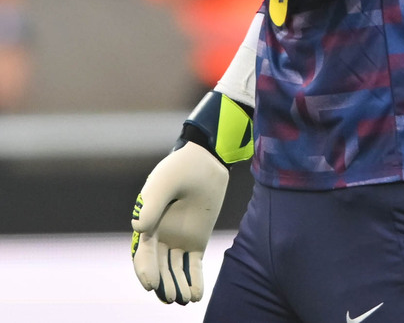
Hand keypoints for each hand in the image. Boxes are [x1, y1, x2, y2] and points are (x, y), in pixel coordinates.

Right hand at [131, 142, 228, 304]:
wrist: (207, 161)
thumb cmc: (181, 168)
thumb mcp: (164, 183)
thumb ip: (152, 203)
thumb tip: (139, 228)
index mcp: (147, 224)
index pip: (143, 254)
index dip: (145, 270)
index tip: (151, 284)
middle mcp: (160, 236)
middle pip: (159, 267)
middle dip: (164, 284)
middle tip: (173, 297)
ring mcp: (179, 239)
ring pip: (175, 270)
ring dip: (178, 286)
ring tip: (184, 299)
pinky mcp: (197, 241)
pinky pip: (193, 266)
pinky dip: (194, 281)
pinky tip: (197, 295)